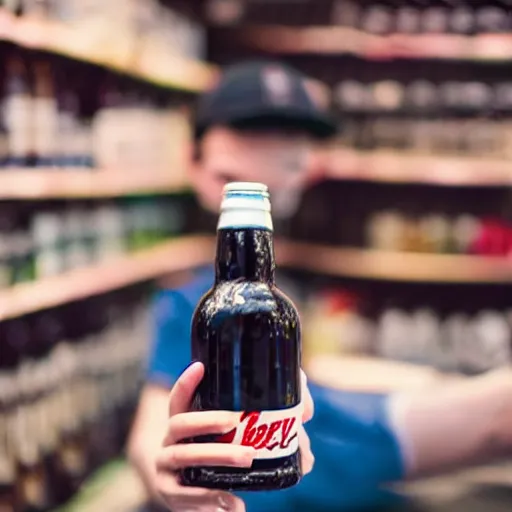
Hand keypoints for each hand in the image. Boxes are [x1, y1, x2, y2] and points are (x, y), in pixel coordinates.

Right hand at [155, 363, 314, 510]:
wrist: (198, 501)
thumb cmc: (221, 459)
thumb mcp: (237, 439)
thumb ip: (269, 424)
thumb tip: (303, 413)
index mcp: (185, 421)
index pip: (180, 396)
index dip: (187, 381)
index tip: (200, 366)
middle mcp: (171, 439)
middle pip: (181, 422)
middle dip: (208, 419)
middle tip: (235, 421)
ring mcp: (166, 466)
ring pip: (186, 455)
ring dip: (218, 455)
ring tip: (247, 458)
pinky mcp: (170, 494)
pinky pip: (186, 493)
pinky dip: (211, 496)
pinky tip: (234, 501)